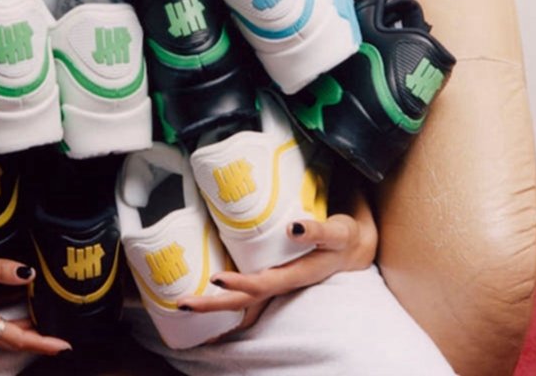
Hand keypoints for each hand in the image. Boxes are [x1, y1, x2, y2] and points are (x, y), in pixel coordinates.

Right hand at [0, 229, 70, 354]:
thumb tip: (30, 274)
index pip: (14, 337)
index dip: (40, 342)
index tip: (62, 346)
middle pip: (7, 340)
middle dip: (35, 340)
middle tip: (59, 338)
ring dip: (20, 331)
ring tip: (44, 323)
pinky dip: (3, 319)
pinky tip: (16, 304)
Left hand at [177, 188, 377, 331]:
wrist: (353, 248)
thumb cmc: (344, 237)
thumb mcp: (338, 231)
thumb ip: (318, 230)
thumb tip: (293, 227)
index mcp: (295, 275)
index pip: (262, 285)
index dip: (240, 283)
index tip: (215, 277)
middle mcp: (281, 283)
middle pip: (243, 302)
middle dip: (213, 306)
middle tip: (181, 303)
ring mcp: (275, 282)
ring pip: (241, 302)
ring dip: (214, 307)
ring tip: (184, 308)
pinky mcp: (272, 275)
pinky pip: (246, 294)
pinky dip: (226, 298)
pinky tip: (207, 298)